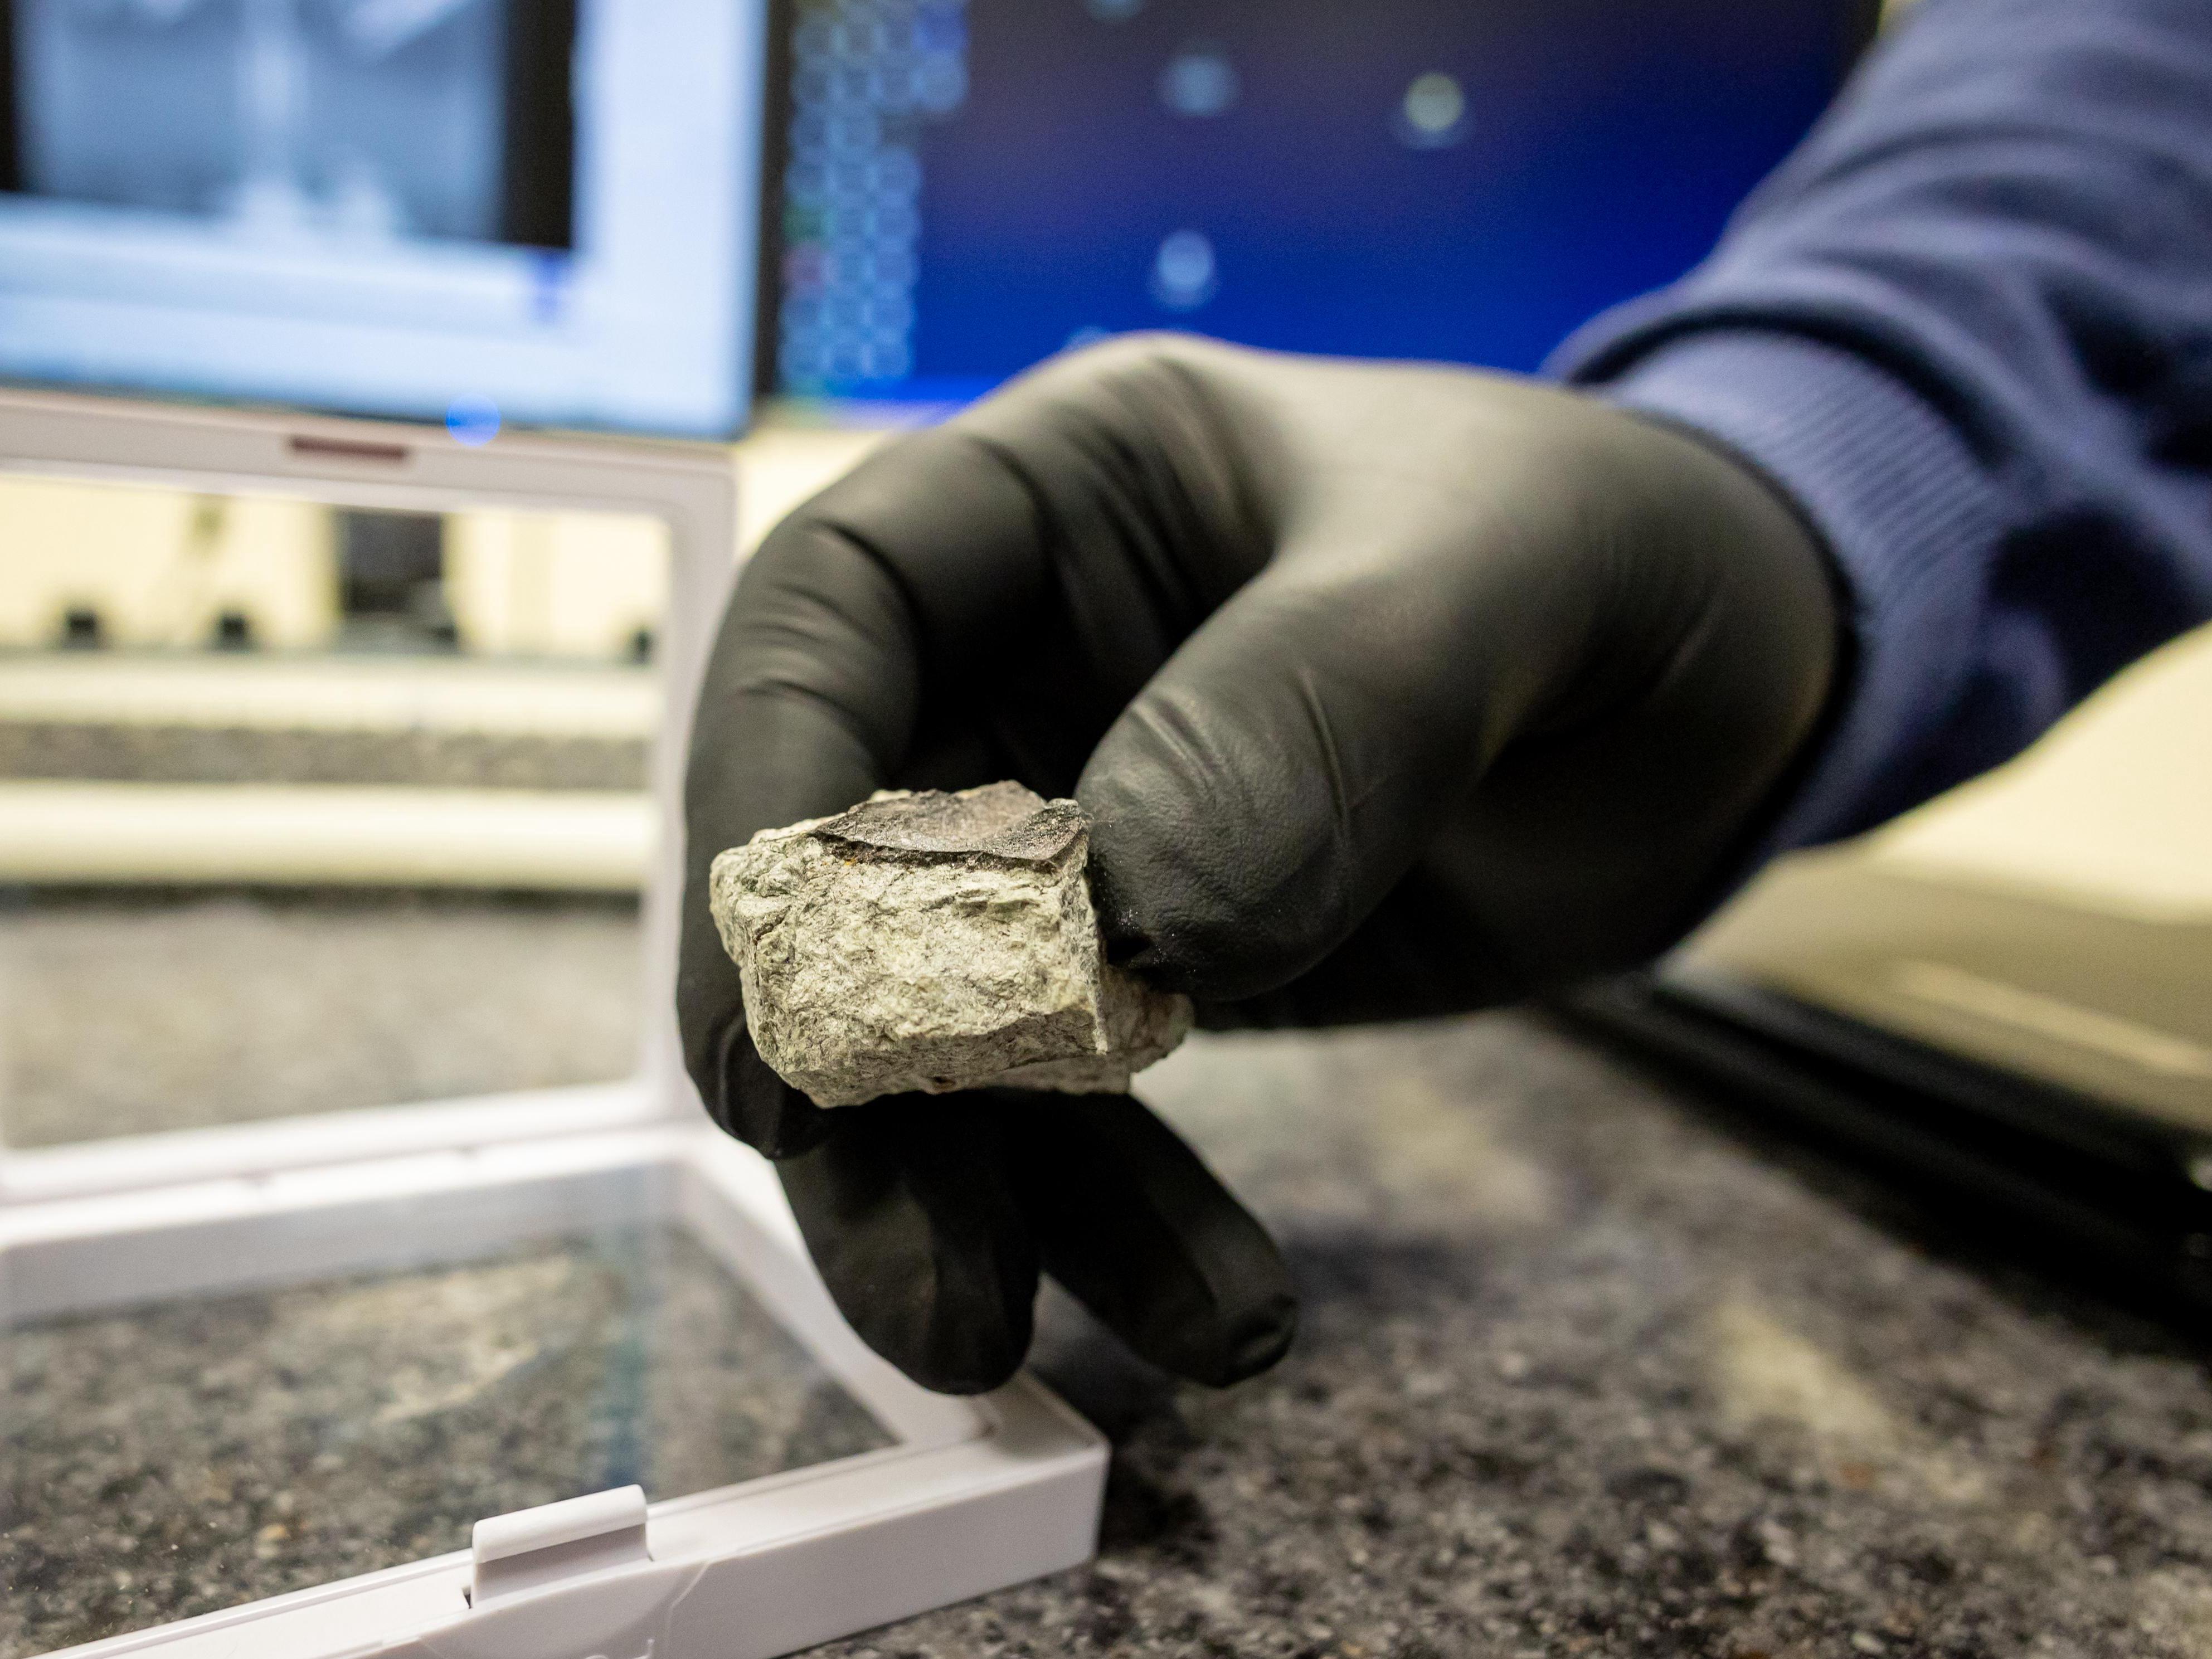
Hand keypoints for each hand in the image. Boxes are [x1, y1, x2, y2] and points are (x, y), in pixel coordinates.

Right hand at [678, 335, 1837, 1392]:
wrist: (1733, 684)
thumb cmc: (1610, 549)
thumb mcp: (1496, 572)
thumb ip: (1324, 708)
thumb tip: (1134, 927)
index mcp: (1054, 490)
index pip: (827, 614)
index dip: (772, 802)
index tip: (795, 1007)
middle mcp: (1023, 661)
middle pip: (843, 862)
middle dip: (853, 1076)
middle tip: (905, 1263)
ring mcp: (1077, 827)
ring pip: (943, 1023)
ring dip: (964, 1193)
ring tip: (993, 1348)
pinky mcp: (1155, 966)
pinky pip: (1081, 1104)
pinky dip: (1114, 1220)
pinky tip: (1213, 1313)